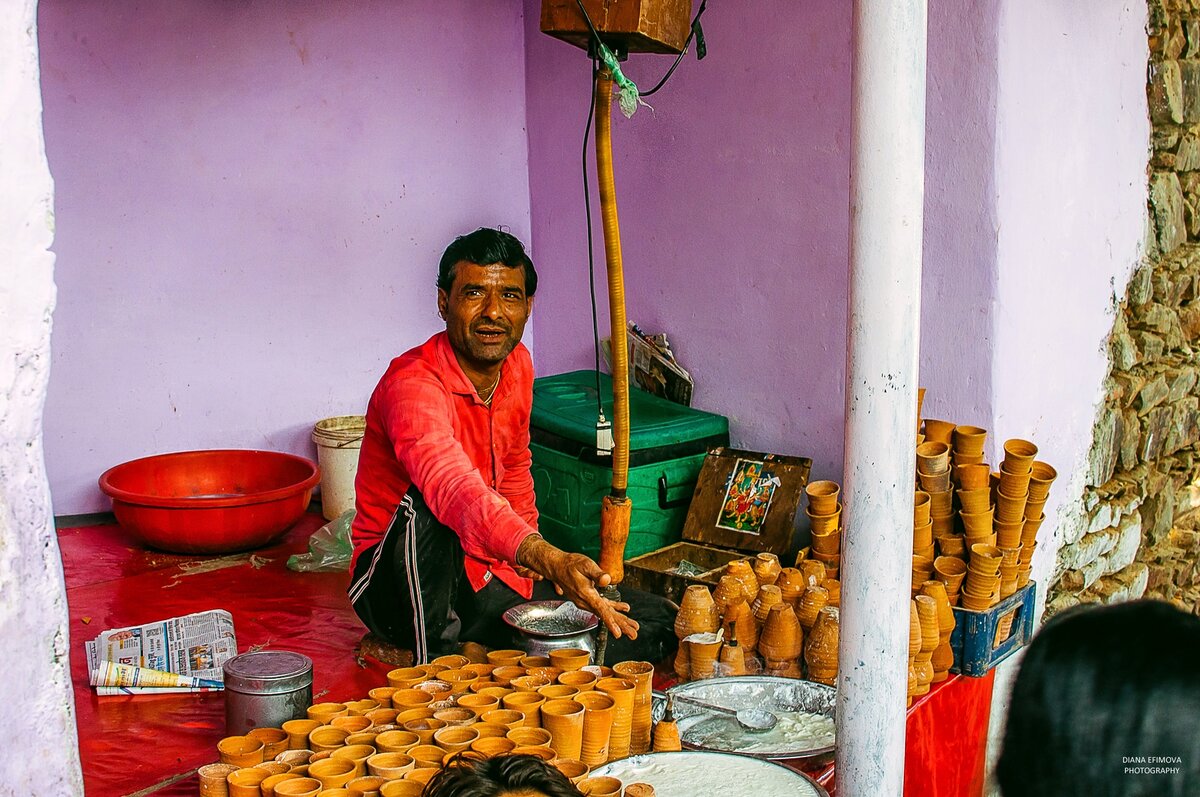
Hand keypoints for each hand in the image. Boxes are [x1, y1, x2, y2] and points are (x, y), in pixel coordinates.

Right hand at [516, 535, 638, 640]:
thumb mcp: (585, 564)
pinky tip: (624, 609)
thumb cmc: (570, 565)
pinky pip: (603, 607)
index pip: (600, 610)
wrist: (557, 567)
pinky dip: (614, 609)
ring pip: (605, 613)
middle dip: (620, 626)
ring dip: (619, 620)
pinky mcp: (588, 599)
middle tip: (633, 634)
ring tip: (633, 627)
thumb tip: (607, 580)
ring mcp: (586, 602)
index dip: (610, 622)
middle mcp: (585, 601)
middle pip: (605, 616)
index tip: (618, 633)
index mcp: (586, 594)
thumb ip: (597, 573)